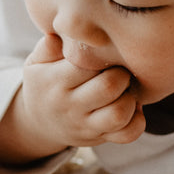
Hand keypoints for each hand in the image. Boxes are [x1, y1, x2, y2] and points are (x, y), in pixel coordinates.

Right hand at [0, 34, 145, 165]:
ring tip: (126, 89)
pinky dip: (137, 121)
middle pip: (109, 87)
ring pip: (119, 114)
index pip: (86, 63)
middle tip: (120, 69)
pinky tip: (130, 108)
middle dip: (122, 73)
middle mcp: (71, 106)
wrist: (38, 124)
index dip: (102, 54)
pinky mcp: (100, 138)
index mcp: (55, 82)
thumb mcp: (36, 63)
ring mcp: (86, 125)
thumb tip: (57, 35)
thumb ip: (47, 48)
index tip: (104, 52)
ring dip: (131, 98)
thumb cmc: (44, 84)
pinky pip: (127, 134)